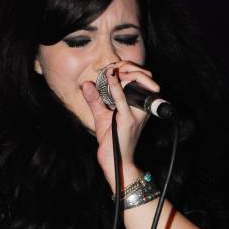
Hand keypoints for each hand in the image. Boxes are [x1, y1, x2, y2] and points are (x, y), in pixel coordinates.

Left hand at [81, 61, 159, 191]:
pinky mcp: (127, 119)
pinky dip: (115, 84)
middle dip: (126, 66)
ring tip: (110, 68)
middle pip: (140, 76)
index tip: (110, 67)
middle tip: (111, 67)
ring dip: (122, 71)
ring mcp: (135, 113)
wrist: (116, 163)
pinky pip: (121, 98)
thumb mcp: (102, 117)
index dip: (126, 68)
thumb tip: (87, 84)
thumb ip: (96, 100)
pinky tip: (109, 74)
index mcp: (139, 106)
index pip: (140, 79)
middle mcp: (141, 108)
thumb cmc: (112, 142)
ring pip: (134, 82)